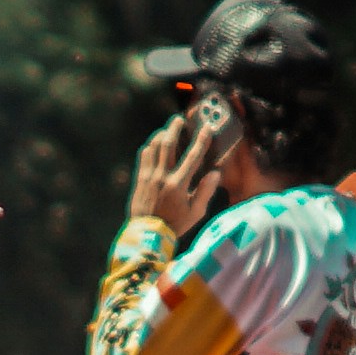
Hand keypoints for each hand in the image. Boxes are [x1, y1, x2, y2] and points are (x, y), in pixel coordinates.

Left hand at [126, 110, 238, 241]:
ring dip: (161, 135)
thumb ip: (205, 191)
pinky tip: (154, 144)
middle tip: (178, 119)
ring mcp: (148, 176)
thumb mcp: (195, 212)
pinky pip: (144, 157)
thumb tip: (216, 173)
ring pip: (153, 147)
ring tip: (167, 129)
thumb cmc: (175, 225)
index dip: (201, 140)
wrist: (147, 235)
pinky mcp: (139, 179)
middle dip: (174, 128)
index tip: (206, 128)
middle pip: (168, 144)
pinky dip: (150, 147)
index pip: (193, 157)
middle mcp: (162, 177)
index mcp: (178, 185)